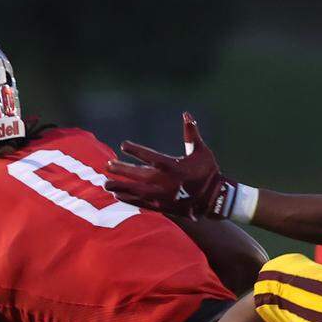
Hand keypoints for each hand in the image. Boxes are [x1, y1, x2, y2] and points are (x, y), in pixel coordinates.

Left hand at [105, 113, 236, 217]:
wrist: (215, 199)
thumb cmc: (208, 172)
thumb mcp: (202, 151)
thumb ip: (191, 134)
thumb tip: (186, 114)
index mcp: (173, 166)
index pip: (150, 156)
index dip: (136, 150)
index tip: (123, 145)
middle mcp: (165, 181)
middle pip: (139, 175)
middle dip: (122, 170)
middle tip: (108, 165)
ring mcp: (163, 196)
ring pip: (137, 191)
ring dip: (121, 187)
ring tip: (106, 184)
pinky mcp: (163, 207)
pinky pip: (142, 203)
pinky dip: (130, 200)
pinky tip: (118, 196)